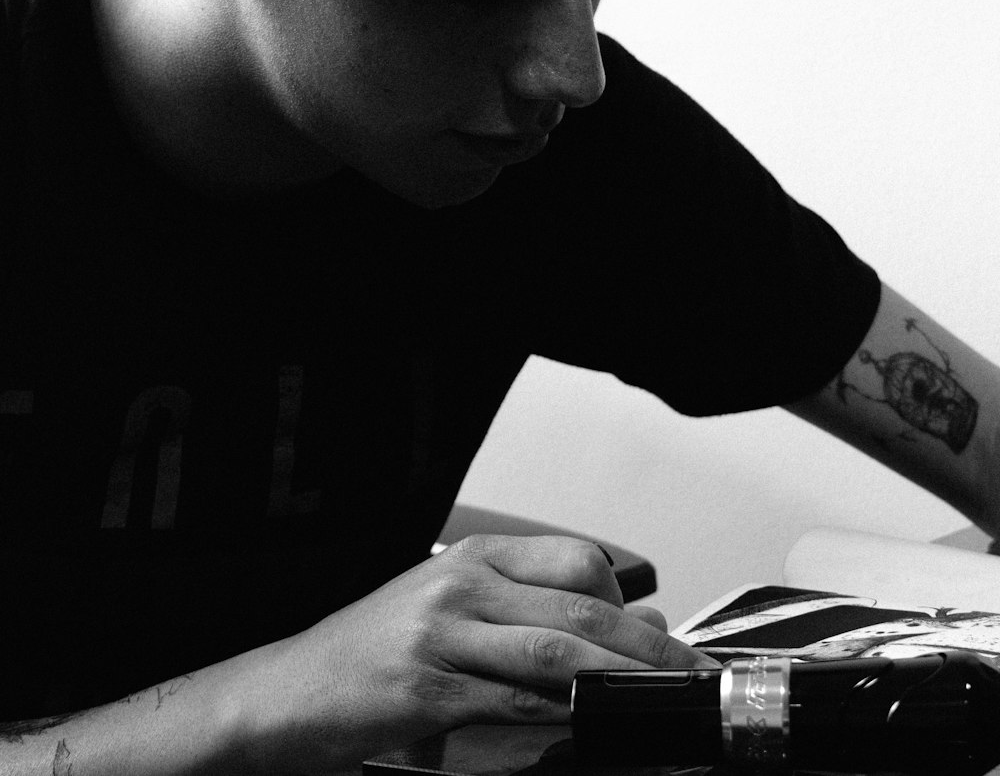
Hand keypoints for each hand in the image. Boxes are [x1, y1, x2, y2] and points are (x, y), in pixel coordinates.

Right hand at [236, 534, 717, 772]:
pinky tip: (594, 734)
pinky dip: (563, 722)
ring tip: (666, 706)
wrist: (289, 690)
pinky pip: (512, 705)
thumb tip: (629, 630)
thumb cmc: (374, 653)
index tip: (668, 642)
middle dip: (651, 649)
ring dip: (623, 684)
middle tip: (697, 678)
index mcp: (475, 557)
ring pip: (556, 655)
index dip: (632, 602)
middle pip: (580, 609)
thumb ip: (532, 617)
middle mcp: (463, 584)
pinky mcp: (426, 689)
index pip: (578, 560)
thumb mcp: (453, 613)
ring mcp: (442, 633)